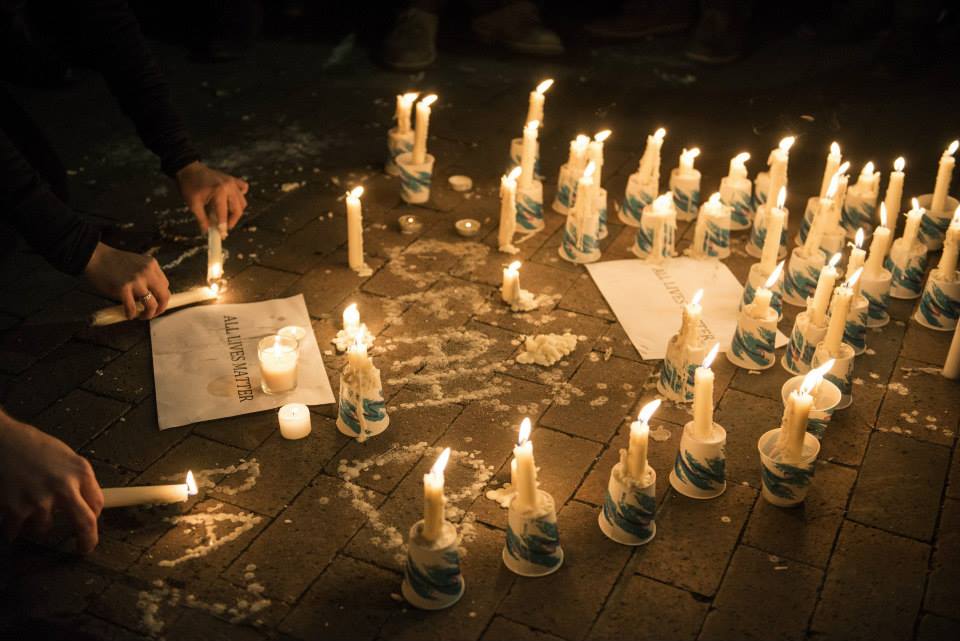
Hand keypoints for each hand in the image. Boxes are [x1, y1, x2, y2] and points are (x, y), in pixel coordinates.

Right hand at [0, 411, 102, 552]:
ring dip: (36, 522)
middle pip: (85, 523)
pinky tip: (11, 512)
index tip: (91, 523)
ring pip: (44, 528)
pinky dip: (13, 527)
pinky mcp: (16, 508)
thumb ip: (78, 479)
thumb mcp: (66, 457)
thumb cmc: (33, 446)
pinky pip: (18, 531)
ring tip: (26, 503)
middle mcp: (64, 487)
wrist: (2, 441)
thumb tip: (87, 502)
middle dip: (87, 541)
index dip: (94, 516)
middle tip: (84, 548)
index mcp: (81, 472)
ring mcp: (40, 500)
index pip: (98, 504)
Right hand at [83, 242, 169, 319]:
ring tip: (141, 316)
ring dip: (148, 315)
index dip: (161, 296)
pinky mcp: (123, 288)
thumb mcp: (137, 264)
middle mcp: (147, 272)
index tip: (156, 302)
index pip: (165, 285)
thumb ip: (146, 277)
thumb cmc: (113, 262)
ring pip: (152, 304)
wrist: (95, 256)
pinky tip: (128, 315)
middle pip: (164, 296)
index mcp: (152, 264)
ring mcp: (136, 280)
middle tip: (153, 314)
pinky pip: (132, 308)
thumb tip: (151, 296)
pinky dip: (131, 314)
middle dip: (160, 308)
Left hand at [176, 161, 248, 236]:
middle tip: (224, 227)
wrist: (189, 169)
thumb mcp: (193, 204)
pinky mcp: (233, 180)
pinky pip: (243, 189)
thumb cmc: (189, 186)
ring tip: (226, 217)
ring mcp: (232, 182)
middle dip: (232, 221)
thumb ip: (202, 219)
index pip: (224, 214)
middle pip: (238, 209)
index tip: (222, 235)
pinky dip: (240, 196)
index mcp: (219, 191)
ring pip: (242, 202)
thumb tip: (206, 232)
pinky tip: (232, 200)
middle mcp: (229, 186)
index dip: (223, 226)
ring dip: (236, 211)